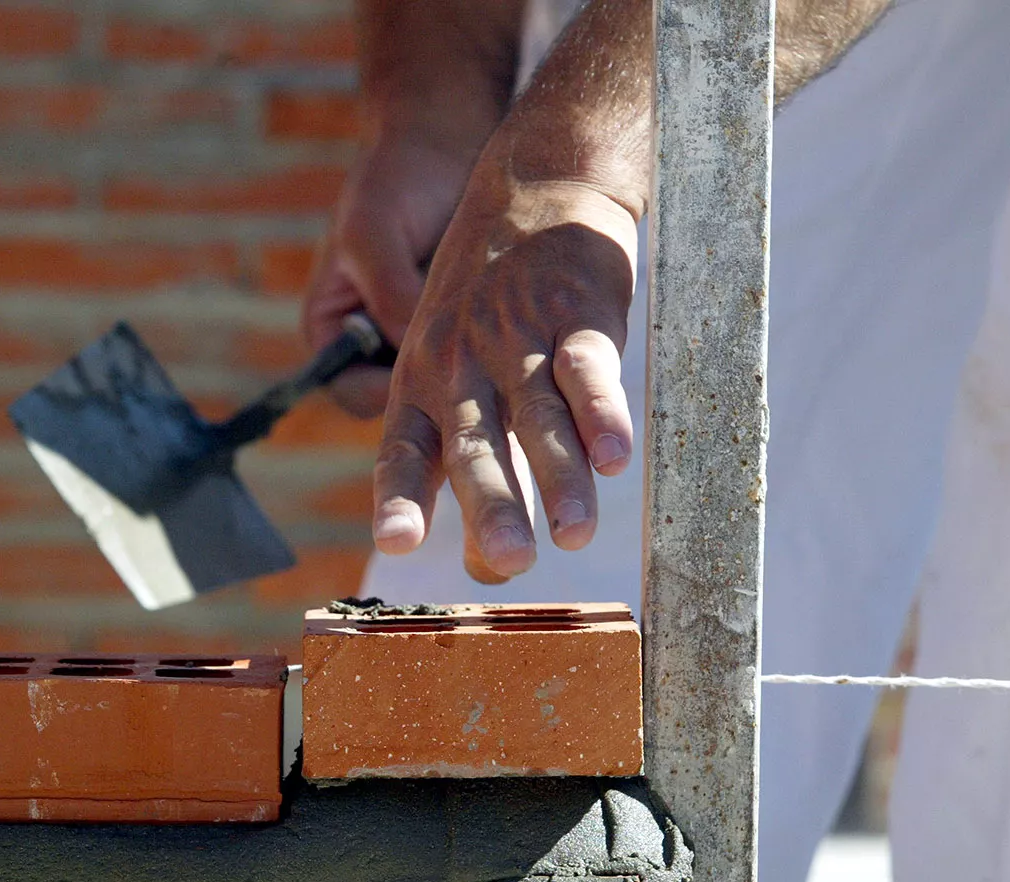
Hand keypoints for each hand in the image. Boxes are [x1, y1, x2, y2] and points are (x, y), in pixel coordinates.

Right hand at [301, 137, 475, 417]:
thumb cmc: (395, 174)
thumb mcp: (375, 232)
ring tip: (503, 333)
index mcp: (333, 330)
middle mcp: (376, 342)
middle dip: (443, 389)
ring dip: (476, 370)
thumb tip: (418, 355)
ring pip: (449, 382)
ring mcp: (421, 334)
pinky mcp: (465, 323)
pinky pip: (482, 356)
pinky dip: (498, 345)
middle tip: (484, 365)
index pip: (355, 393)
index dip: (391, 395)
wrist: (446, 133)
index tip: (436, 371)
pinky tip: (519, 318)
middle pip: (406, 399)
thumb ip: (391, 295)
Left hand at [371, 151, 639, 582]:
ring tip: (575, 535)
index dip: (400, 497)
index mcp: (420, 384)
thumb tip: (489, 568)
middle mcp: (461, 365)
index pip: (404, 450)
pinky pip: (588, 368)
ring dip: (560, 477)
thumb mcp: (446, 365)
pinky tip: (616, 456)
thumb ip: (466, 459)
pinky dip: (602, 411)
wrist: (536, 186)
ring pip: (538, 415)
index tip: (394, 542)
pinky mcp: (578, 312)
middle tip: (510, 562)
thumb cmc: (487, 303)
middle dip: (492, 505)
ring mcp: (517, 336)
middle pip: (475, 444)